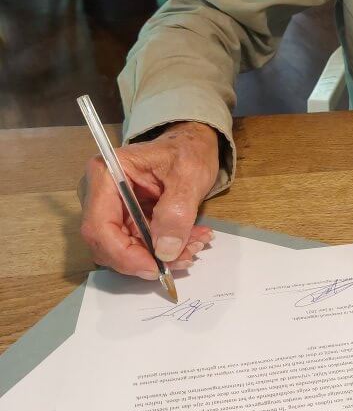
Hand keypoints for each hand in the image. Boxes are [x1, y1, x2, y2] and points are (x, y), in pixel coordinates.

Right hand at [79, 122, 219, 279]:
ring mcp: (112, 208)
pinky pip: (137, 246)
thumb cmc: (187, 149)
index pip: (100, 225)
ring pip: (124, 249)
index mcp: (107, 173)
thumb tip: (165, 250)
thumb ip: (177, 211)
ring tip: (194, 246)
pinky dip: (163, 250)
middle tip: (185, 257)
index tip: (155, 266)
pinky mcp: (126, 219)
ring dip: (159, 257)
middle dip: (146, 258)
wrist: (191, 144)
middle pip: (108, 243)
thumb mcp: (189, 174)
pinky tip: (189, 242)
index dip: (124, 253)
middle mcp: (101, 193)